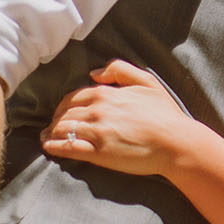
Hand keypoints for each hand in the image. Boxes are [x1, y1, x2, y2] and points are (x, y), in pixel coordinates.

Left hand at [42, 60, 193, 176]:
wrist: (176, 142)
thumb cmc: (165, 113)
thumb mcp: (147, 82)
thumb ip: (120, 70)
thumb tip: (93, 73)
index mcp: (107, 93)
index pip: (73, 97)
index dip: (65, 105)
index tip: (63, 112)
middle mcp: (97, 111)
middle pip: (64, 113)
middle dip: (55, 119)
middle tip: (53, 125)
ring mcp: (96, 132)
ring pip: (62, 129)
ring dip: (51, 132)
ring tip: (47, 137)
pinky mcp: (98, 153)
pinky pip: (67, 147)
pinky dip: (53, 146)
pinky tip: (49, 147)